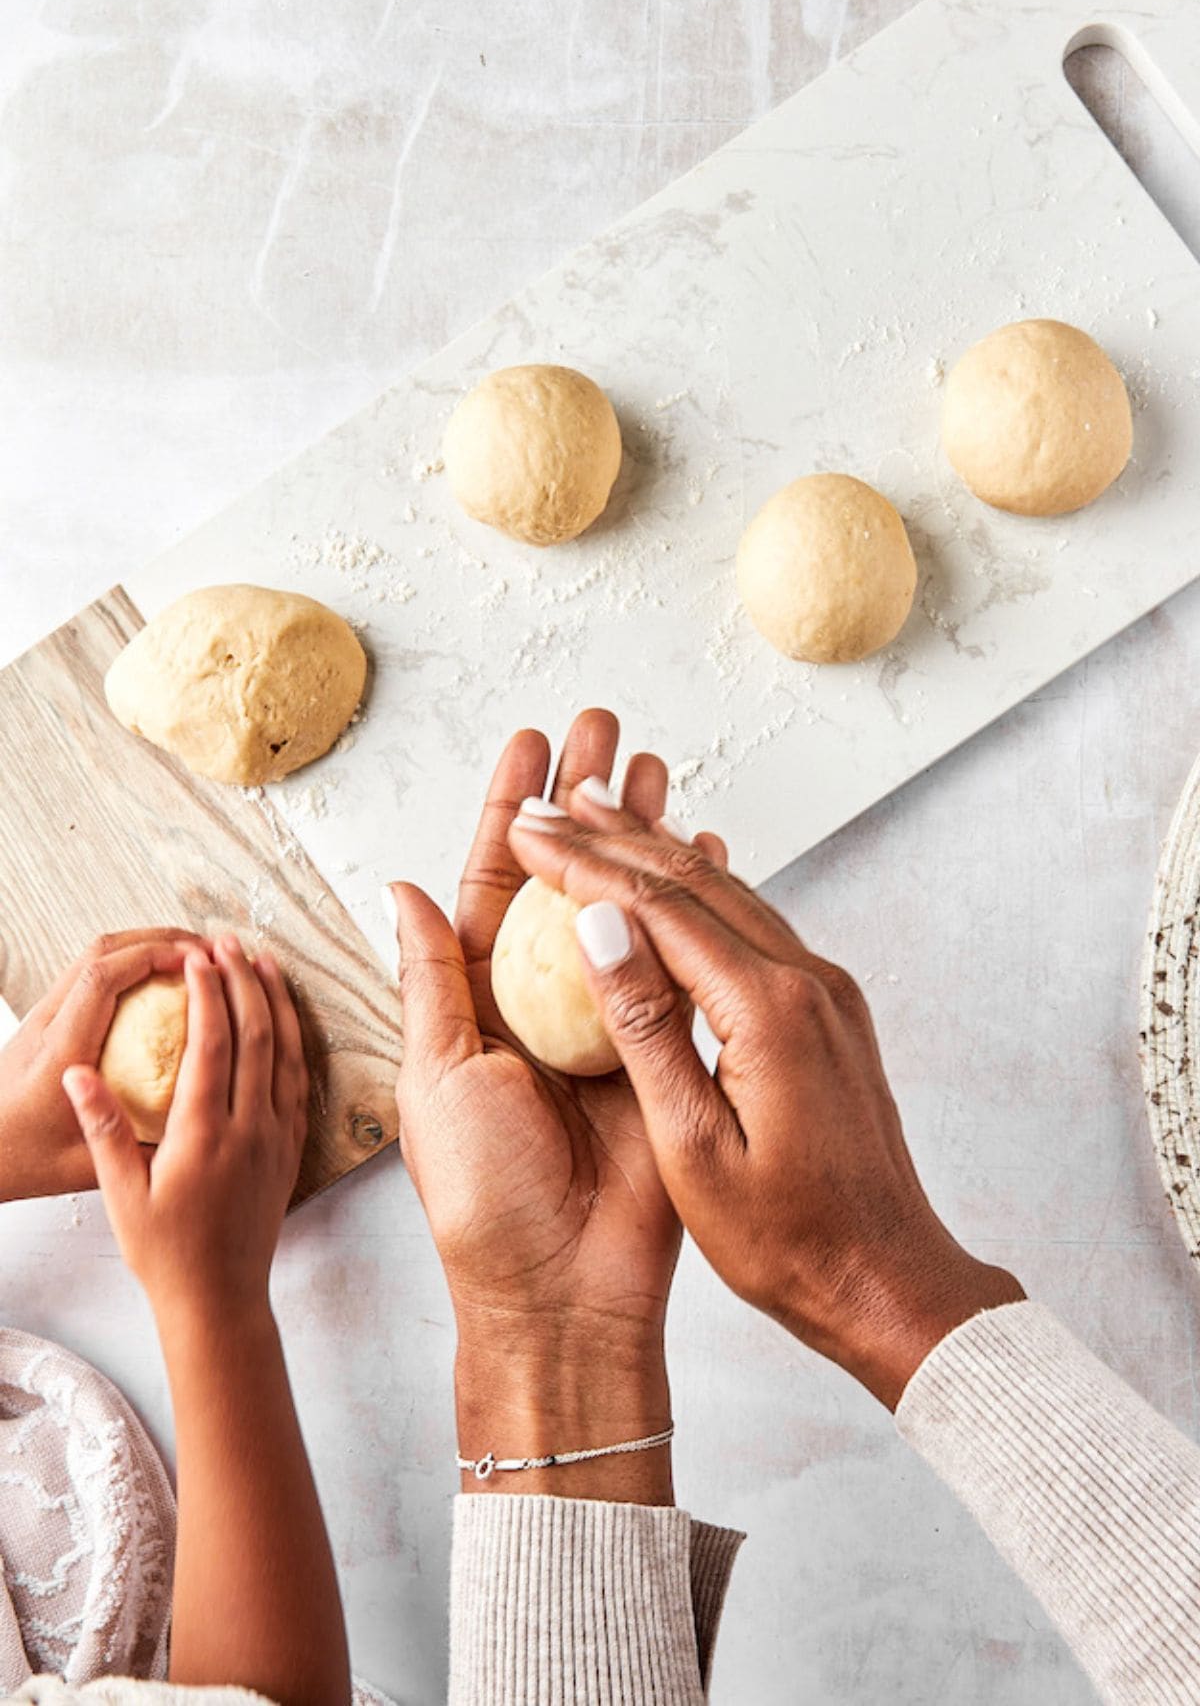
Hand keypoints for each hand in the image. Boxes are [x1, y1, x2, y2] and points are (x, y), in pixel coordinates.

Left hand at [0, 929, 205, 1202]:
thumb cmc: (19, 1160)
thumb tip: (196, 1134)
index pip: (102, 980)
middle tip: (208, 950)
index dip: (154, 956)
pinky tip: (158, 983)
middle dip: (159, 939)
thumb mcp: (82, 1167)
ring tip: (190, 958)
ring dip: (144, 945)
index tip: (197, 960)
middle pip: (101, 952)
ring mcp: (44, 1016)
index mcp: (60, 1052)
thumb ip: (136, 1152)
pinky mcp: (46, 1020)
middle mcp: (49, 1023)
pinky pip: (90, 974)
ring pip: (93, 955)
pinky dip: (129, 964)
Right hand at [62, 937, 307, 1321]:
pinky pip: (298, 1081)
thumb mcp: (121, 1195)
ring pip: (287, 1052)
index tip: (197, 958)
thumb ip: (103, 1130)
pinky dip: (295, 1039)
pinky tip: (287, 1018)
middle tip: (229, 941)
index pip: (212, 1045)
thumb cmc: (164, 1254)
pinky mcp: (291, 1149)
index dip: (208, 994)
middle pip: (256, 1036)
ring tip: (262, 961)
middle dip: (243, 981)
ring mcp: (277, 1138)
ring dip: (276, 1001)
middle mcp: (250, 1129)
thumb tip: (78, 1074)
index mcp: (205, 1136)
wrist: (219, 1300)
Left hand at [386, 709, 726, 1499]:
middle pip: (565, 876)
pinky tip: (706, 851)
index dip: (512, 811)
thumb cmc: (484, 1196)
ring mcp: (606, 1021)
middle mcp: (539, 1001)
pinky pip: (680, 962)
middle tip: (605, 725)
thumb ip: (433, 979)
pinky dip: (695, 906)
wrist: (567, 1291)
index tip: (532, 744)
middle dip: (585, 800)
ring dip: (640, 836)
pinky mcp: (664, 1049)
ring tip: (656, 766)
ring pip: (625, 906)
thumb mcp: (436, 1077)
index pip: (492, 882)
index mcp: (476, 1003)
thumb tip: (402, 890)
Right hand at [505, 800, 1024, 1411]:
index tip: (528, 829)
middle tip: (550, 802)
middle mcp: (807, 982)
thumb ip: (645, 1029)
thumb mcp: (692, 1148)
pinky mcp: (828, 1010)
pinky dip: (695, 892)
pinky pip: (751, 924)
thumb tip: (598, 926)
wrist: (889, 1280)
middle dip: (614, 835)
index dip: (583, 862)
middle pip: (694, 881)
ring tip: (596, 817)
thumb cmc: (791, 1241)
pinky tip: (666, 880)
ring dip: (654, 853)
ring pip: (727, 894)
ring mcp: (826, 991)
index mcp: (769, 1011)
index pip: (658, 906)